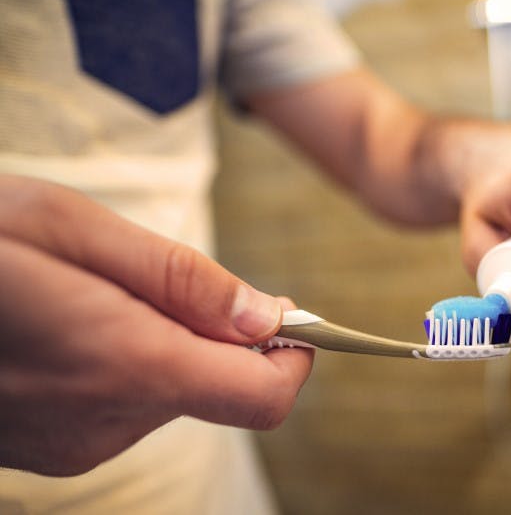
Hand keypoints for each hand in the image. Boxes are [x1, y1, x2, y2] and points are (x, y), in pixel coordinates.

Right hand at [0, 175, 312, 475]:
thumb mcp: (69, 227)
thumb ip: (179, 279)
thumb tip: (266, 317)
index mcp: (122, 362)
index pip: (261, 396)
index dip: (293, 356)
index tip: (292, 317)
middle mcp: (104, 422)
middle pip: (218, 389)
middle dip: (217, 334)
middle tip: (159, 278)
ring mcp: (72, 445)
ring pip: (171, 393)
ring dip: (164, 343)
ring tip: (91, 294)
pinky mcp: (50, 450)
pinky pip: (125, 406)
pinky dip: (127, 365)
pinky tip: (70, 326)